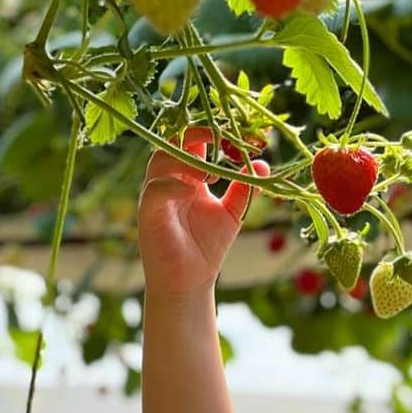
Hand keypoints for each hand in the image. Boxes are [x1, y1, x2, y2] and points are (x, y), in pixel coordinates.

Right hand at [138, 125, 269, 297]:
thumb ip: (244, 188)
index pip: (192, 140)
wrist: (191, 281)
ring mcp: (156, 194)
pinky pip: (155, 189)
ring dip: (187, 160)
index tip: (236, 132)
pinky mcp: (148, 213)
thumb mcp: (232, 213)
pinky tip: (192, 192)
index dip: (210, 130)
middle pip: (172, 141)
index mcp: (188, 176)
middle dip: (196, 133)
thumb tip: (263, 165)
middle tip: (221, 137)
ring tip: (212, 175)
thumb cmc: (207, 247)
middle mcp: (169, 179)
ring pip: (160, 160)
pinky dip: (173, 185)